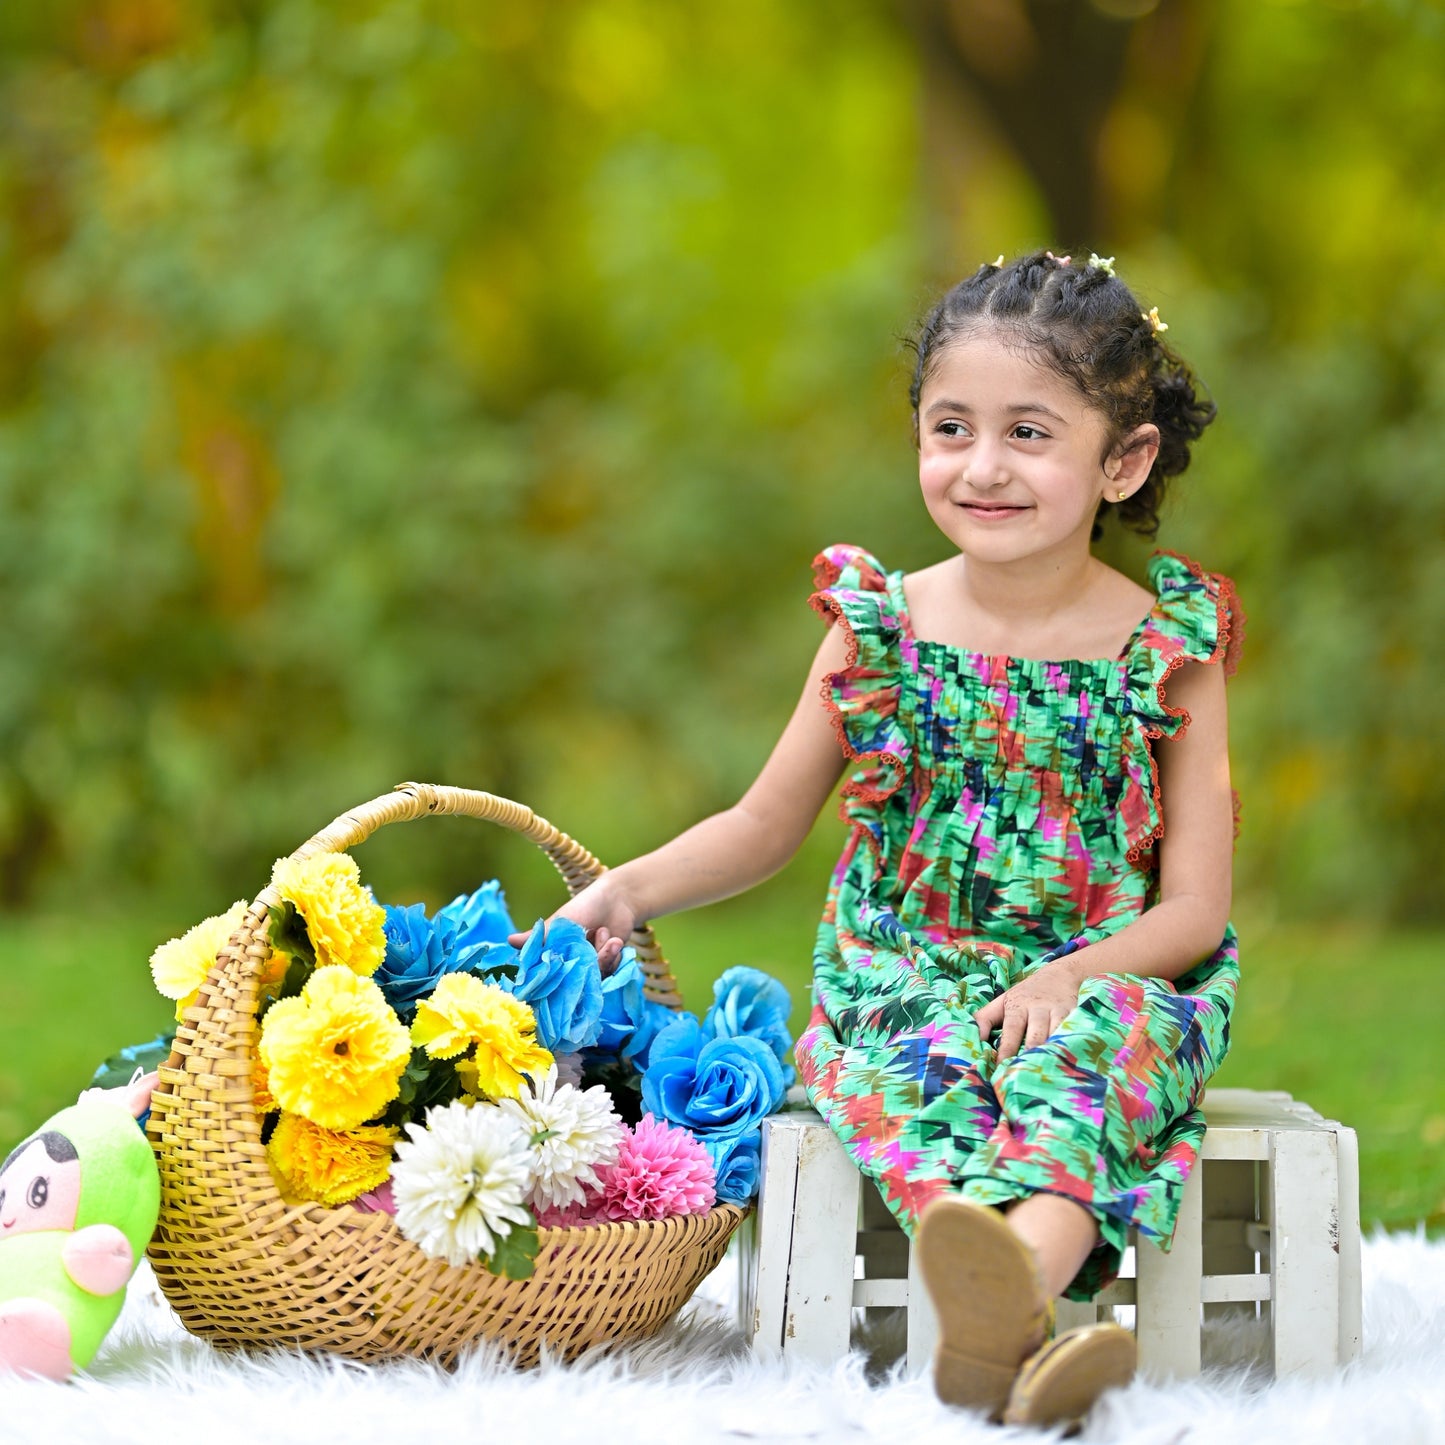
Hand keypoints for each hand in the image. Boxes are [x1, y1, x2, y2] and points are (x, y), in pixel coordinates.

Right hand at [507, 874, 638, 975]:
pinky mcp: (608, 967)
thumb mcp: (562, 921)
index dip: (552, 975)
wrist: (618, 900)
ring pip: (593, 977)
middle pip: (573, 980)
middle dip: (584, 963)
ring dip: (603, 956)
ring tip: (603, 932)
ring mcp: (589, 967)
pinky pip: (611, 974)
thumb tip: (509, 940)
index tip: (562, 968)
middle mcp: (570, 964)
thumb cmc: (585, 906)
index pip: (547, 973)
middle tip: (590, 940)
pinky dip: (613, 958)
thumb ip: (540, 936)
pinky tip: (615, 940)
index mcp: (555, 953)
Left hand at [972, 964, 1081, 1063]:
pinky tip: (1068, 1060)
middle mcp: (1038, 1009)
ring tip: (1046, 1072)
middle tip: (1025, 1074)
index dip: (1007, 1049)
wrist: (1060, 975)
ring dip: (1051, 1053)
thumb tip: (973, 1038)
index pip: (1011, 1030)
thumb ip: (984, 1019)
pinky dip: (1071, 1045)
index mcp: (1017, 1006)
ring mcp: (1058, 1012)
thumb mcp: (1002, 1002)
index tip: (1002, 1067)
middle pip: (1035, 1035)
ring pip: (1055, 1035)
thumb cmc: (1025, 995)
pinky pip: (1074, 1032)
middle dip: (1030, 1054)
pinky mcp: (1076, 1016)